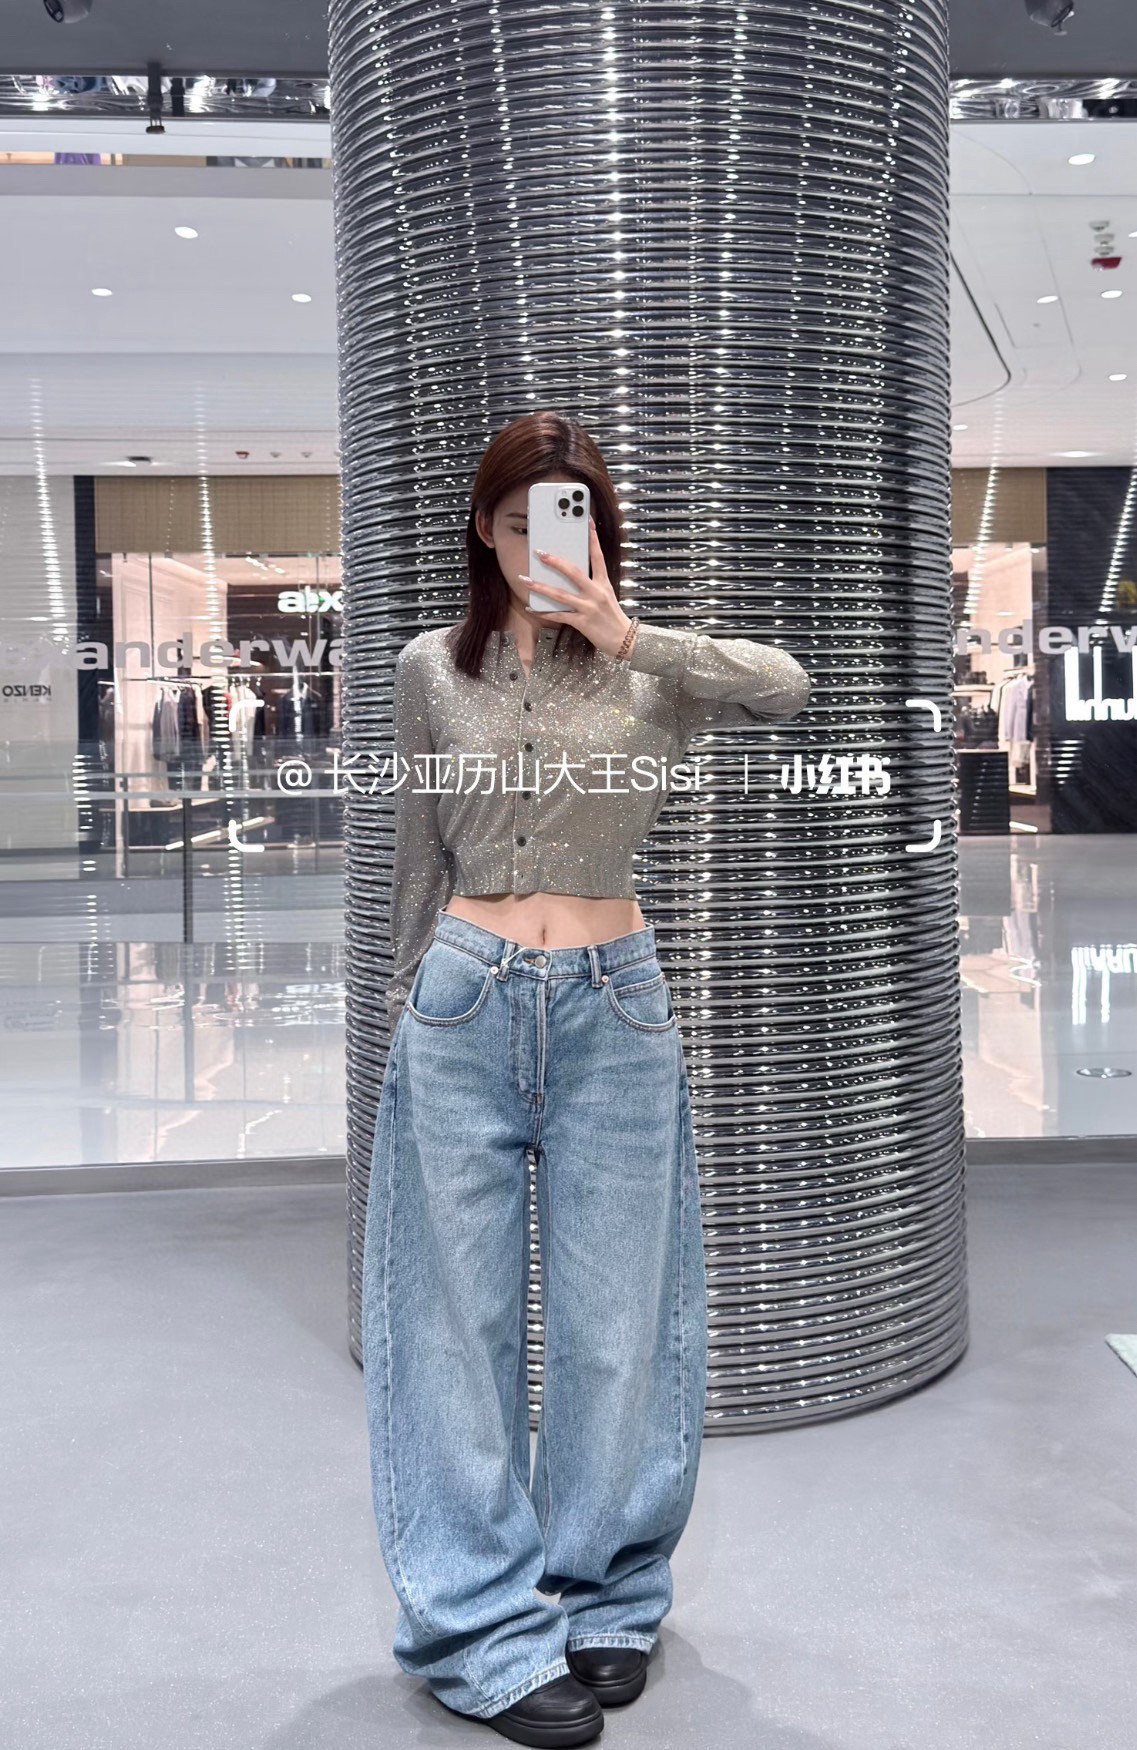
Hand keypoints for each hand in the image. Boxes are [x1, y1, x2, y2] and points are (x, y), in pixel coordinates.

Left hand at [519, 515, 633, 659]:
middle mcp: (596, 592)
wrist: (624, 641)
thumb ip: (592, 585)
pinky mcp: (583, 622)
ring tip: (525, 580)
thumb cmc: (613, 618)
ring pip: (561, 594)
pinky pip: (559, 616)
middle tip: (540, 553)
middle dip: (555, 562)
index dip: (592, 537)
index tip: (587, 520)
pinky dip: (544, 612)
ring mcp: (589, 607)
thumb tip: (571, 576)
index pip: (598, 555)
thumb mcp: (607, 596)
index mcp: (604, 583)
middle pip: (574, 572)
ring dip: (540, 587)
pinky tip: (531, 608)